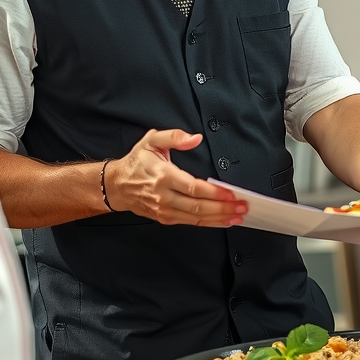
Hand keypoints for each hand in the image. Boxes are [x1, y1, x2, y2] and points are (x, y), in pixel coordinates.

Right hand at [105, 128, 246, 226]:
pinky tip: (222, 221)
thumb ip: (174, 136)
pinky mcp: (166, 218)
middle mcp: (164, 196)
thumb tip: (195, 138)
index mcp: (164, 176)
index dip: (215, 193)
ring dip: (219, 218)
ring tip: (238, 216)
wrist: (117, 185)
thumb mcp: (152, 140)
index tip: (231, 193)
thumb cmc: (137, 162)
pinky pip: (191, 222)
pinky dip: (209, 223)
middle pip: (198, 206)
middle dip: (223, 208)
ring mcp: (165, 209)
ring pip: (196, 218)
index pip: (194, 188)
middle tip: (243, 206)